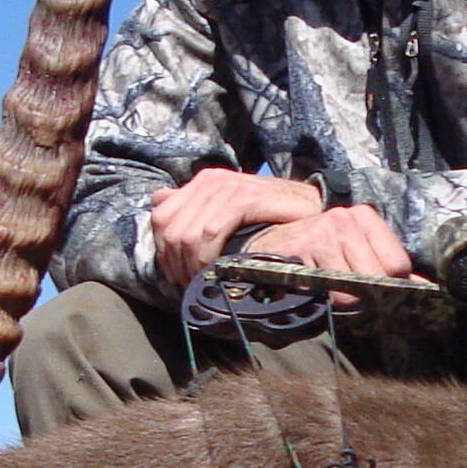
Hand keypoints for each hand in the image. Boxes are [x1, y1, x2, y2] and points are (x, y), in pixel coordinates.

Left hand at [150, 167, 326, 288]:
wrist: (308, 207)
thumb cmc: (269, 215)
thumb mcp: (228, 210)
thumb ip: (194, 205)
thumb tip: (158, 199)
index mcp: (202, 182)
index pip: (161, 219)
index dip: (163, 253)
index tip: (177, 277)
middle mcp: (210, 180)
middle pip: (171, 230)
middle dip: (176, 265)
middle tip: (190, 287)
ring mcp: (226, 186)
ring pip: (188, 234)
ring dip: (191, 266)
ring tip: (203, 284)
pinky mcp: (244, 197)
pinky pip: (211, 232)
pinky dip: (207, 256)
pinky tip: (216, 271)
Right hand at [244, 204, 420, 290]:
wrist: (269, 241)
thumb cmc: (320, 249)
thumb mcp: (357, 247)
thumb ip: (389, 265)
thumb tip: (427, 288)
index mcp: (364, 216)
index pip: (398, 264)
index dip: (391, 286)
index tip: (379, 292)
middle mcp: (344, 220)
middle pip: (376, 279)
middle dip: (369, 298)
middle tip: (354, 299)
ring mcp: (319, 234)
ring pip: (350, 292)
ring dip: (343, 304)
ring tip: (330, 292)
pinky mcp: (296, 252)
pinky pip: (322, 294)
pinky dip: (321, 301)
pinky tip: (313, 290)